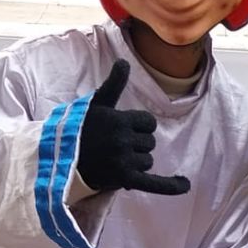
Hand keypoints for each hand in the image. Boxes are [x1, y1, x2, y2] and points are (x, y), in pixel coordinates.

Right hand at [75, 60, 190, 196]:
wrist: (62, 158)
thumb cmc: (81, 128)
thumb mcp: (96, 103)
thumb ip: (113, 84)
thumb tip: (124, 62)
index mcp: (119, 120)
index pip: (149, 123)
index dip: (140, 127)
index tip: (123, 129)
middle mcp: (123, 139)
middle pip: (150, 143)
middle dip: (138, 145)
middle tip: (115, 147)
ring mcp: (123, 160)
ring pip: (148, 162)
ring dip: (137, 162)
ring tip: (115, 161)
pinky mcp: (123, 179)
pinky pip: (154, 183)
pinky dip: (171, 185)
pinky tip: (185, 184)